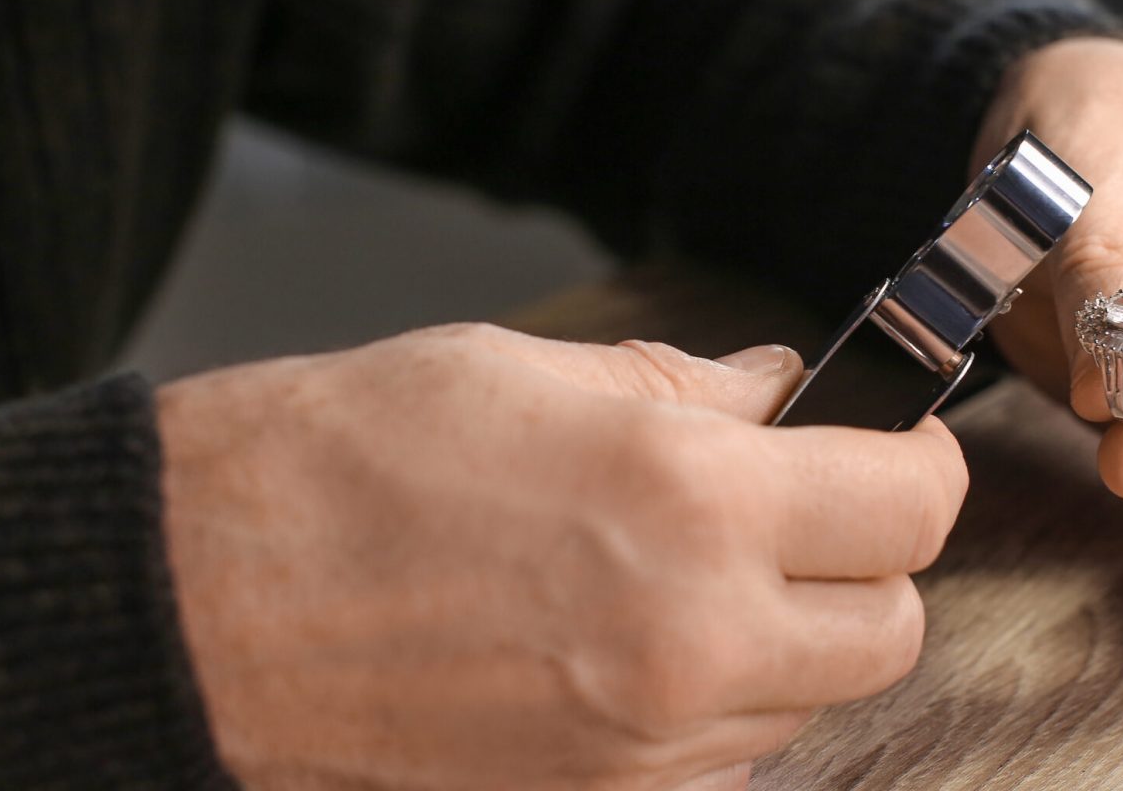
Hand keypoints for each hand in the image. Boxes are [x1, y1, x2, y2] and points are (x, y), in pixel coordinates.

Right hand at [158, 324, 967, 789]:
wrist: (204, 602)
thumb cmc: (347, 464)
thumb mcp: (536, 370)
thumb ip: (694, 388)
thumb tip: (783, 393)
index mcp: (690, 500)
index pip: (910, 506)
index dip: (918, 465)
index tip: (896, 449)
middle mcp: (693, 638)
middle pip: (890, 631)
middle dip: (866, 566)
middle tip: (802, 516)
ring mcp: (649, 746)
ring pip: (810, 705)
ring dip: (788, 642)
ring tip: (689, 579)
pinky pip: (724, 765)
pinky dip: (713, 712)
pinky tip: (636, 653)